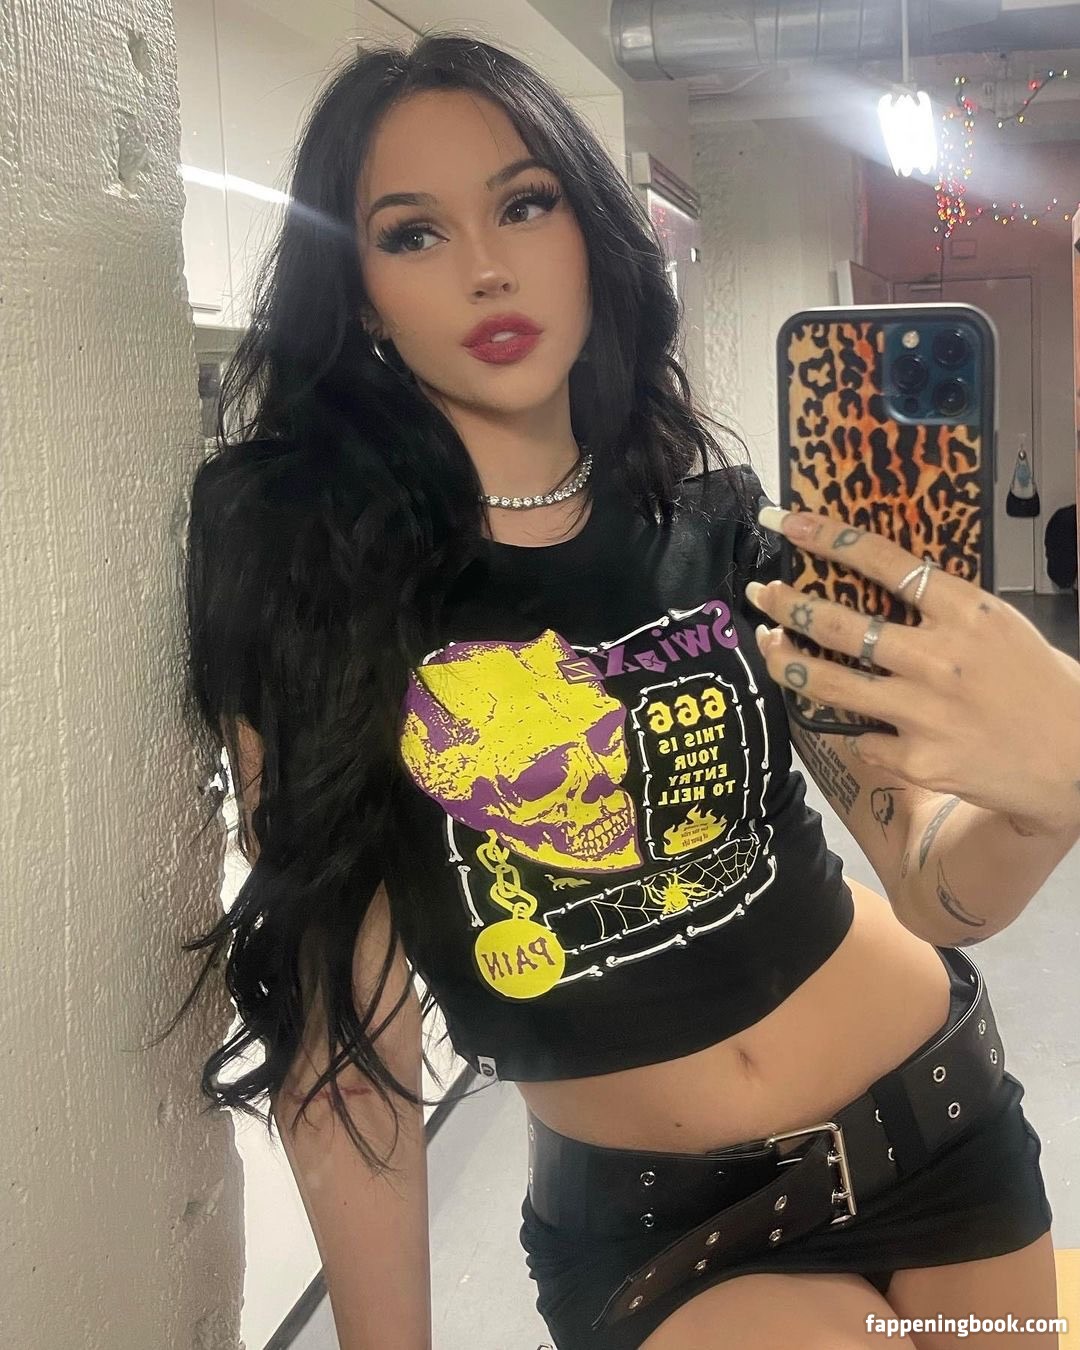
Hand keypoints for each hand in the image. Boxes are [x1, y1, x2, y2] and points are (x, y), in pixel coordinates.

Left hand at [745, 505, 1079, 838]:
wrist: (1075, 759)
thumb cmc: (1033, 682)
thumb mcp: (996, 626)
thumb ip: (940, 609)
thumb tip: (872, 586)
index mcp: (966, 612)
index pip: (883, 561)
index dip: (826, 537)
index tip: (786, 520)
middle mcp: (939, 658)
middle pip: (839, 624)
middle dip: (787, 605)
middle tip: (761, 593)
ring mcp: (923, 712)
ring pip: (829, 683)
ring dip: (787, 662)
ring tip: (769, 646)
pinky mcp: (916, 760)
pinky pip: (861, 738)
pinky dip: (857, 729)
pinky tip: (859, 725)